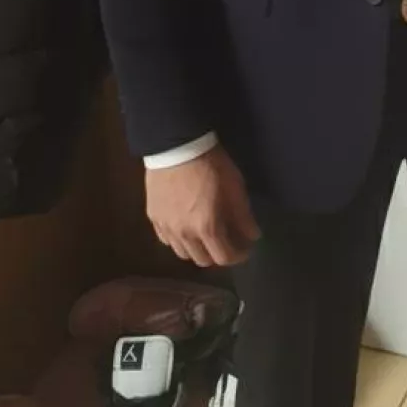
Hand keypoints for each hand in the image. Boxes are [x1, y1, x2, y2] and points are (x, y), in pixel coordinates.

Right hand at [145, 145, 260, 267]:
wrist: (177, 146)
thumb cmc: (211, 165)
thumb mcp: (235, 187)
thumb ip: (243, 216)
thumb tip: (253, 236)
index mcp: (207, 228)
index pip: (224, 257)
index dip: (238, 256)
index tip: (246, 248)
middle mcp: (184, 235)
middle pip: (203, 260)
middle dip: (219, 255)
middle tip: (227, 241)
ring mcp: (166, 228)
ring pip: (183, 254)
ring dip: (197, 250)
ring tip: (206, 236)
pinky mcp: (153, 218)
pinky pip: (166, 240)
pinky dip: (179, 240)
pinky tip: (186, 228)